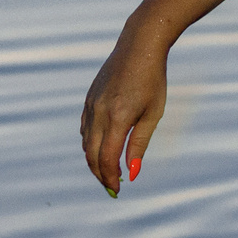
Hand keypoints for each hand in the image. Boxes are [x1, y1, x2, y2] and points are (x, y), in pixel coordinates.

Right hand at [79, 26, 167, 196]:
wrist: (139, 46)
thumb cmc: (152, 80)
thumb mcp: (153, 114)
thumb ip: (139, 144)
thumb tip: (132, 173)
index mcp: (117, 118)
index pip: (107, 159)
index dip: (110, 178)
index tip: (118, 191)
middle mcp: (99, 113)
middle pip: (92, 155)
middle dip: (101, 175)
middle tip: (112, 188)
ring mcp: (91, 105)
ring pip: (86, 143)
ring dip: (95, 161)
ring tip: (109, 172)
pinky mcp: (88, 99)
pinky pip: (85, 128)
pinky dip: (90, 144)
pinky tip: (102, 150)